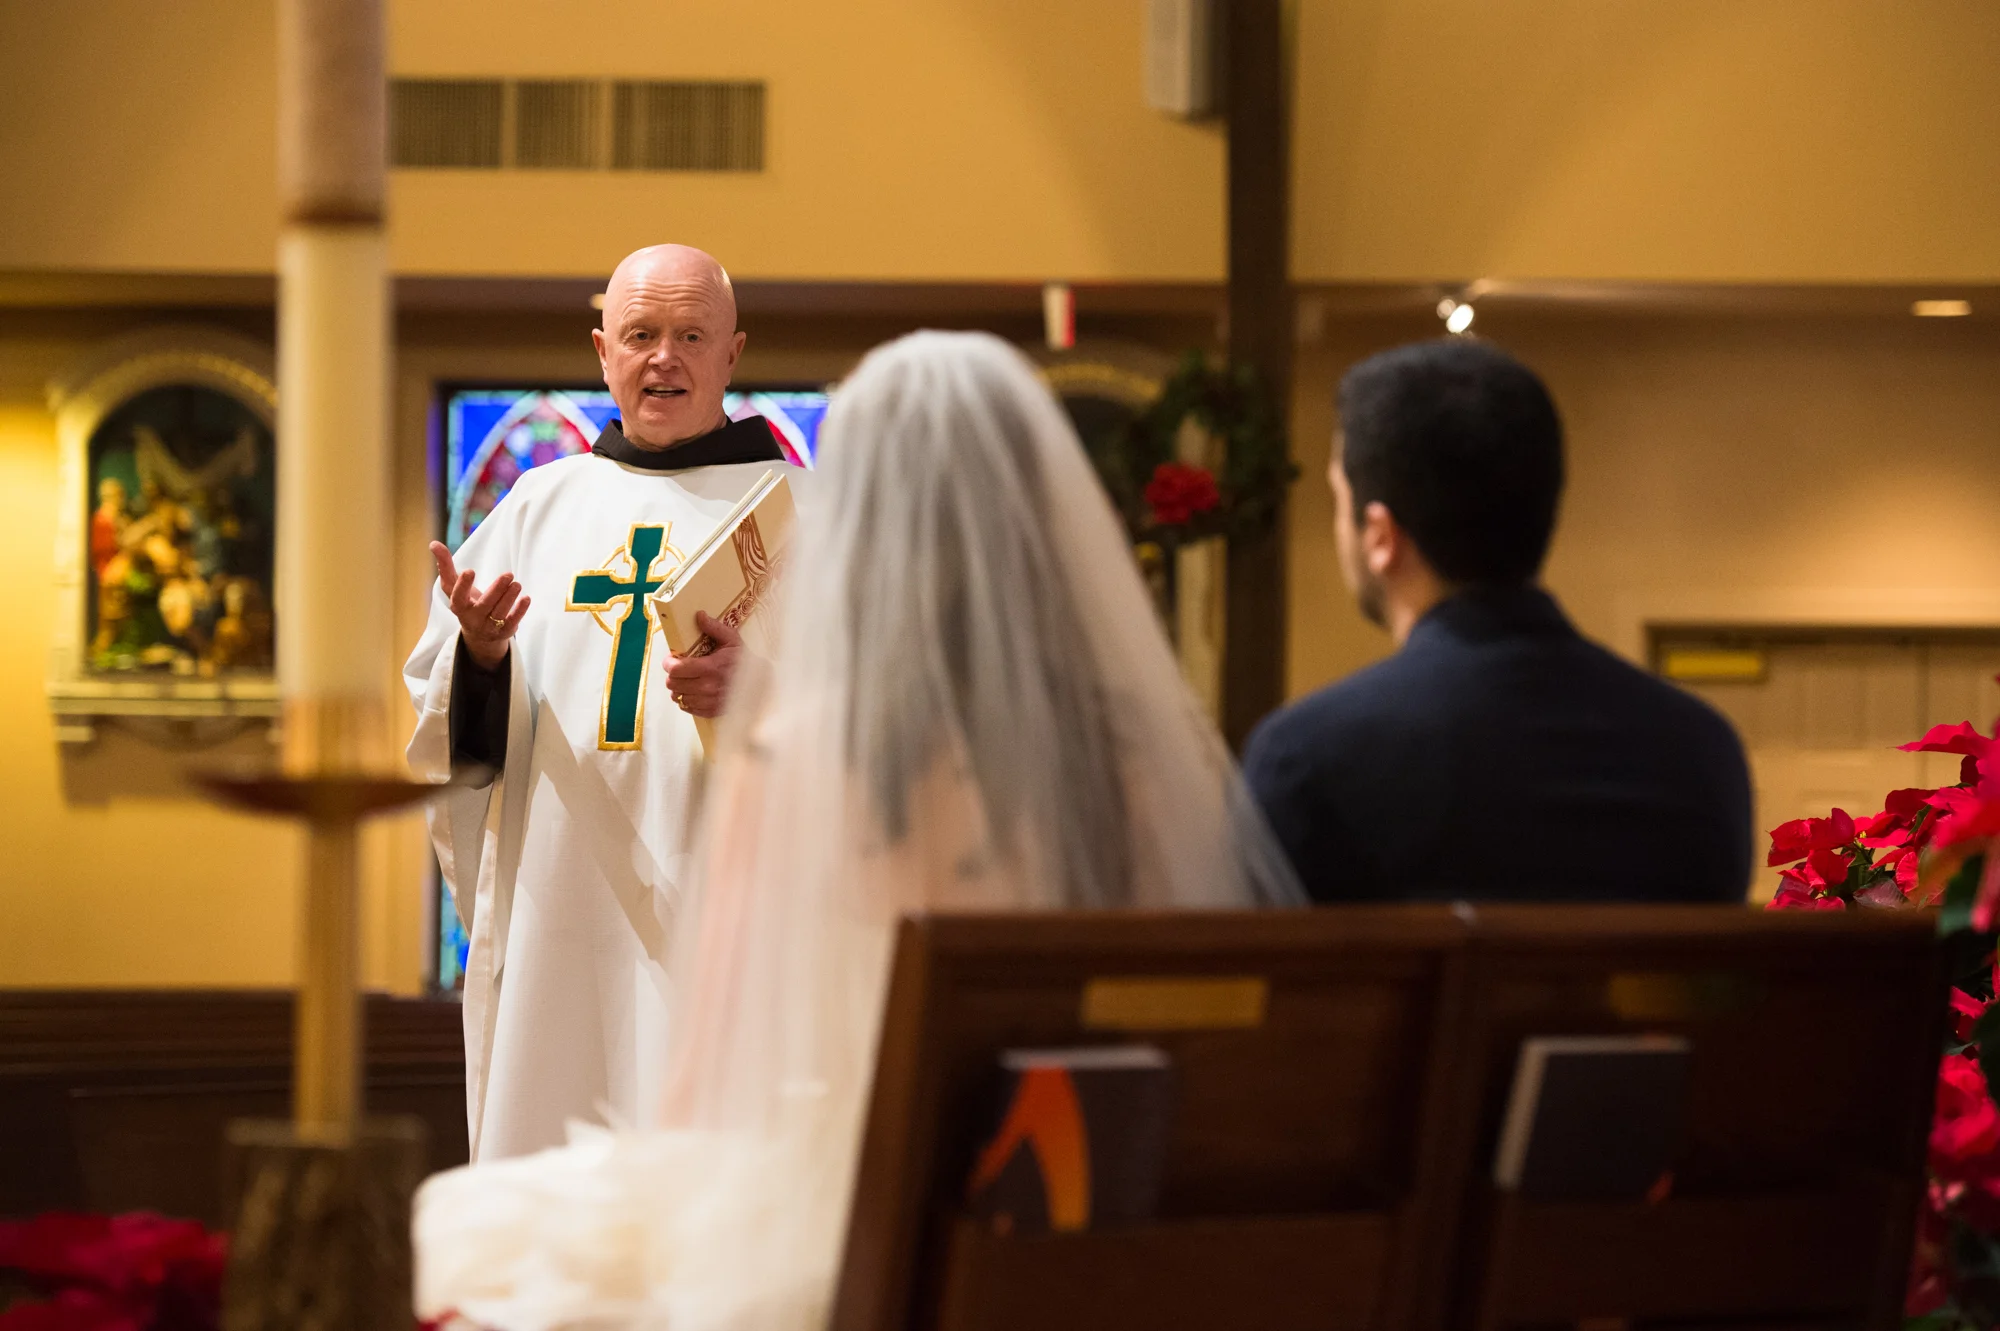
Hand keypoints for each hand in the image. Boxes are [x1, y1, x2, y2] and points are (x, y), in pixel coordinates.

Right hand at [430, 540, 529, 669]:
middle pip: (485, 605)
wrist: (479, 635)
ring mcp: (489, 626)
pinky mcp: (504, 631)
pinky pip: (513, 622)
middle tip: (508, 574)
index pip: (458, 597)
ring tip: (516, 583)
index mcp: (459, 606)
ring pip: (500, 613)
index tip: (470, 570)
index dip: (463, 585)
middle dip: (497, 590)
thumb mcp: (453, 587)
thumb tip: (433, 543)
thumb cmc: (465, 603)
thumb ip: (445, 566)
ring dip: (509, 597)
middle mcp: (473, 618)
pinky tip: (526, 598)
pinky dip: (520, 611)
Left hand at [664, 611, 742, 718]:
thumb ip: (714, 628)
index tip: (671, 659)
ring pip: (678, 697)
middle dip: (672, 675)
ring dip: (678, 688)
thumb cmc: (745, 662)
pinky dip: (686, 699)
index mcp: (710, 668)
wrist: (761, 685)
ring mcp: (708, 702)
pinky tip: (693, 691)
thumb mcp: (732, 640)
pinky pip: (687, 707)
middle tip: (678, 669)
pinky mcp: (710, 711)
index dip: (668, 664)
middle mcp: (707, 687)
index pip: (676, 670)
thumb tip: (699, 615)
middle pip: (673, 684)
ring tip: (685, 680)